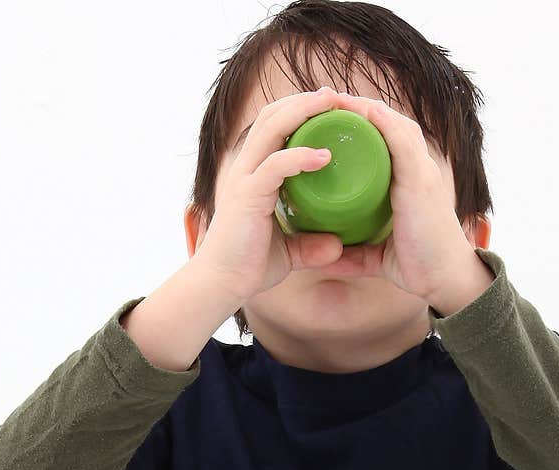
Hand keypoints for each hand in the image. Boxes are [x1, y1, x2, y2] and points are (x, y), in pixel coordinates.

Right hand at [194, 86, 347, 301]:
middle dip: (305, 100)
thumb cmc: (249, 266)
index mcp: (253, 173)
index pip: (273, 126)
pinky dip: (300, 156)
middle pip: (272, 116)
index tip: (331, 105)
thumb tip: (337, 245)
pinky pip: (275, 166)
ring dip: (303, 111)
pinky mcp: (247, 196)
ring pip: (272, 128)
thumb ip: (311, 244)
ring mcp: (243, 178)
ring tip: (333, 104)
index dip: (299, 109)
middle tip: (337, 95)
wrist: (221, 285)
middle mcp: (245, 168)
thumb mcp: (288, 251)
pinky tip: (325, 156)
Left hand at [308, 91, 479, 303]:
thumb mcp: (378, 256)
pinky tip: (363, 109)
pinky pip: (403, 142)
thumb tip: (327, 260)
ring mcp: (422, 172)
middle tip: (324, 99)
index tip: (328, 116)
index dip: (362, 122)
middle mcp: (419, 169)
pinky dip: (383, 122)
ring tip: (335, 97)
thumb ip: (356, 254)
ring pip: (395, 125)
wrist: (445, 280)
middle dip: (359, 108)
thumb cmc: (417, 265)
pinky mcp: (421, 181)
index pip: (386, 139)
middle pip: (389, 124)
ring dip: (366, 107)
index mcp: (410, 180)